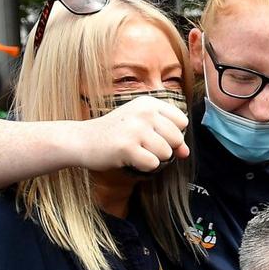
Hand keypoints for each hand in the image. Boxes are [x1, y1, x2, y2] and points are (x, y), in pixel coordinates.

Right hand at [74, 95, 189, 172]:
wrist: (82, 139)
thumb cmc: (116, 133)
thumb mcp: (143, 127)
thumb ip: (168, 137)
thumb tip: (186, 153)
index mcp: (149, 103)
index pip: (182, 121)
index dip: (172, 133)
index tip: (154, 134)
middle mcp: (144, 112)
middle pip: (177, 139)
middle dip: (164, 148)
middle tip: (142, 145)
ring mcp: (135, 129)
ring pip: (166, 153)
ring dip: (152, 157)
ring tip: (134, 150)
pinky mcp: (126, 147)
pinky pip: (153, 164)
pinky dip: (143, 166)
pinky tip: (129, 158)